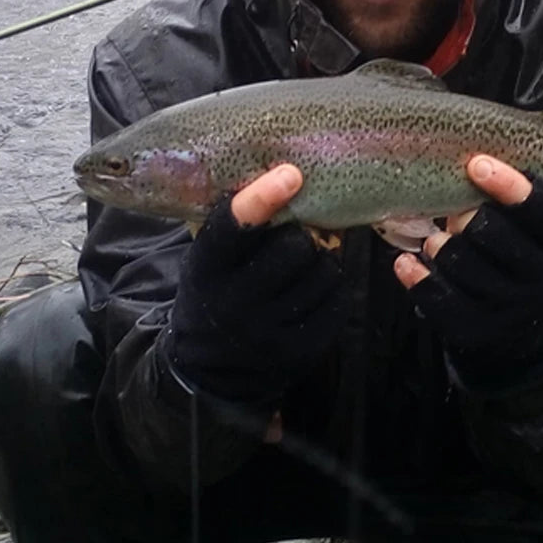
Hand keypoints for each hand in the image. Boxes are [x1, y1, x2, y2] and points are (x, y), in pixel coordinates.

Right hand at [165, 164, 346, 407]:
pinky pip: (337, 299)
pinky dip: (333, 285)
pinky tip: (315, 286)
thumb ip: (235, 226)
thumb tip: (286, 177)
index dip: (262, 199)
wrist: (210, 367)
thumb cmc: (215, 292)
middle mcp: (234, 303)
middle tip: (297, 234)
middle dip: (302, 233)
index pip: (233, 229)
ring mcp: (268, 331)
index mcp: (206, 270)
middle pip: (293, 247)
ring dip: (322, 258)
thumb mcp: (208, 260)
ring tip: (305, 262)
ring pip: (322, 271)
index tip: (289, 175)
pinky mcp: (300, 349)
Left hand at [395, 155, 542, 387]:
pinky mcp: (473, 328)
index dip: (508, 185)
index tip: (477, 163)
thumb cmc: (518, 256)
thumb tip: (469, 152)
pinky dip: (416, 275)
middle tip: (455, 213)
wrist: (520, 331)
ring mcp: (507, 306)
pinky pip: (435, 296)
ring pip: (458, 262)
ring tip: (438, 241)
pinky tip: (406, 261)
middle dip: (463, 216)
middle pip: (491, 232)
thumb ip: (512, 195)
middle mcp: (540, 276)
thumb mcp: (533, 229)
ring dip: (439, 245)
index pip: (539, 209)